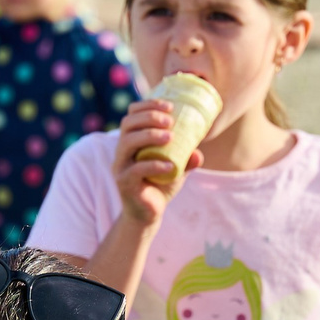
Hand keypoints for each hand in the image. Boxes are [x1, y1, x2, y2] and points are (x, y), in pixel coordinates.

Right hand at [111, 97, 195, 226]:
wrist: (147, 214)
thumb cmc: (160, 186)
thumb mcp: (177, 169)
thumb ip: (186, 159)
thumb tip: (198, 152)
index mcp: (131, 142)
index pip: (132, 115)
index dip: (147, 106)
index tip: (170, 106)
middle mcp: (122, 151)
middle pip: (128, 124)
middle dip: (149, 116)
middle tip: (170, 120)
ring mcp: (121, 167)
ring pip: (128, 143)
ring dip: (150, 135)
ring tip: (170, 137)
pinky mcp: (124, 183)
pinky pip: (136, 170)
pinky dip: (154, 165)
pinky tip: (170, 166)